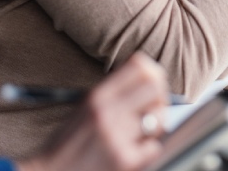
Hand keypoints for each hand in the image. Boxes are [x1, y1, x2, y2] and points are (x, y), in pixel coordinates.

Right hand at [18, 53, 167, 170]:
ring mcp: (116, 137)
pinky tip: (134, 153)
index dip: (153, 75)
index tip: (154, 85)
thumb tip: (153, 83)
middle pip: (155, 88)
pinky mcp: (123, 161)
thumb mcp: (85, 109)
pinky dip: (147, 150)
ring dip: (155, 127)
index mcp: (97, 96)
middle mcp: (107, 112)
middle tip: (153, 111)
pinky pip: (154, 147)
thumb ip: (114, 95)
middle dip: (160, 99)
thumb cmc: (67, 145)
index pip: (140, 66)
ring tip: (140, 135)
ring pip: (158, 119)